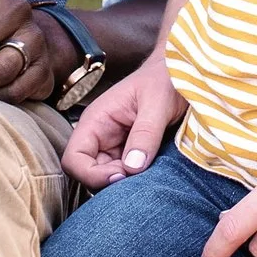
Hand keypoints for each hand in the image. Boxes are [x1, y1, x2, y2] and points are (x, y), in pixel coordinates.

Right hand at [64, 51, 181, 188]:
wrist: (182, 73)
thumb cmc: (165, 79)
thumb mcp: (157, 103)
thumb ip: (145, 134)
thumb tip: (132, 166)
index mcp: (96, 121)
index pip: (73, 159)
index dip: (91, 174)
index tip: (121, 176)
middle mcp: (100, 136)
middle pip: (88, 173)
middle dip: (110, 181)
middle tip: (139, 176)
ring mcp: (114, 146)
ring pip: (106, 177)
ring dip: (124, 183)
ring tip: (148, 173)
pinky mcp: (131, 153)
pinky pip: (124, 174)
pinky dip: (135, 180)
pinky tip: (152, 173)